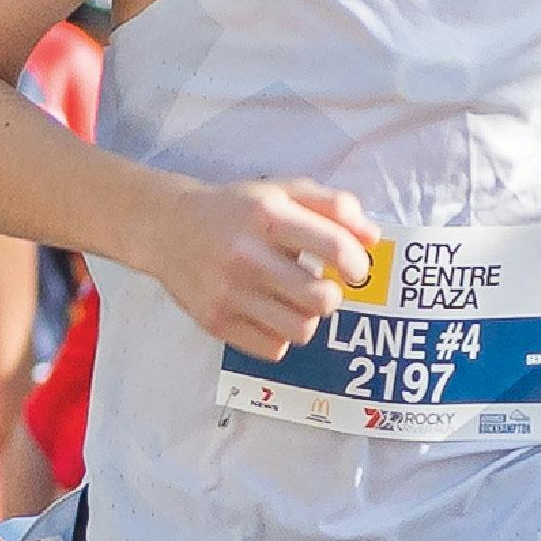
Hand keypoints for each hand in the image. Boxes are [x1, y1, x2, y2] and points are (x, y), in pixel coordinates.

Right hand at [162, 174, 374, 359]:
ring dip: (307, 318)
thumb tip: (373, 238)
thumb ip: (333, 207)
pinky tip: (267, 312)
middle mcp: (246, 255)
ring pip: (301, 330)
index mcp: (267, 215)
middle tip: (319, 285)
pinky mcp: (215, 322)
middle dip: (331, 295)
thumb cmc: (237, 209)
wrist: (167, 227)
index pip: (334, 247)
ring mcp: (228, 293)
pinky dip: (279, 335)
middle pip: (322, 299)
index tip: (355, 270)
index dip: (358, 264)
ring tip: (294, 301)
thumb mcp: (283, 192)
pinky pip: (274, 348)